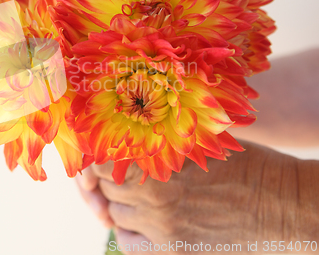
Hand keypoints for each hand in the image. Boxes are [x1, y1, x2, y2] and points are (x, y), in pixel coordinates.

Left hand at [77, 141, 318, 253]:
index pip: (104, 159)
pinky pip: (128, 244)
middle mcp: (154, 194)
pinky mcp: (174, 250)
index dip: (103, 156)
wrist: (281, 204)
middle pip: (106, 187)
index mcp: (159, 160)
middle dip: (110, 179)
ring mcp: (162, 225)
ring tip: (137, 197)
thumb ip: (160, 144)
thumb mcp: (199, 143)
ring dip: (119, 204)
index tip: (109, 155)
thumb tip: (126, 141)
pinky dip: (127, 233)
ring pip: (115, 213)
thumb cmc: (244, 165)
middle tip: (123, 174)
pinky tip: (141, 223)